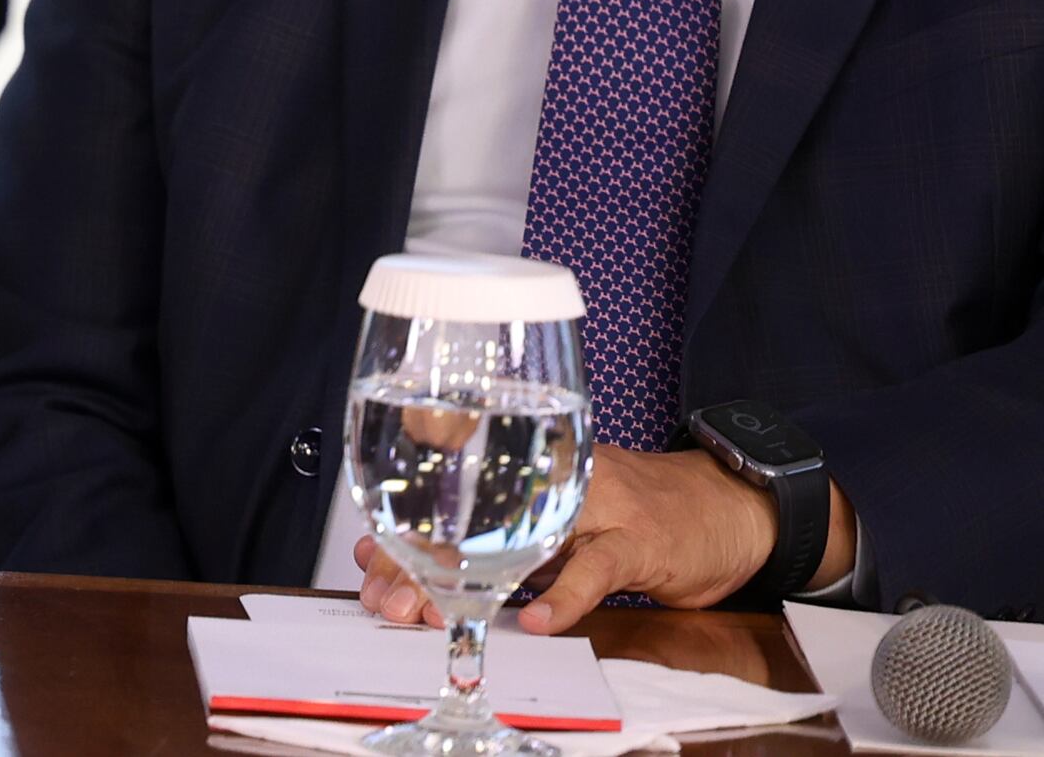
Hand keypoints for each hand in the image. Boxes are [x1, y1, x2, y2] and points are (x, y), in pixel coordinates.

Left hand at [355, 445, 840, 628]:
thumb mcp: (563, 520)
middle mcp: (552, 479)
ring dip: (468, 581)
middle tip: (382, 595)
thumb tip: (427, 568)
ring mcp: (597, 505)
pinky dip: (564, 596)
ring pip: (518, 541)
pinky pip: (596, 567)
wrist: (725, 506)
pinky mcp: (640, 539)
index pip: (451, 499)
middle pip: (471, 518)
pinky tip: (533, 620)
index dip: (403, 529)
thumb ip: (509, 540)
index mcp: (529, 471)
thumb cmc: (635, 514)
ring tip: (427, 610)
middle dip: (419, 558)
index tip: (364, 558)